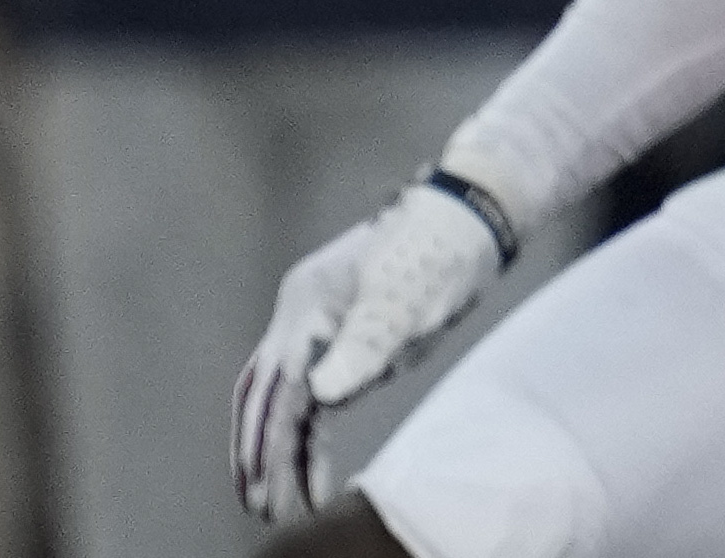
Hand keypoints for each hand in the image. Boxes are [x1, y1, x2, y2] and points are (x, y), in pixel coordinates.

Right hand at [233, 172, 516, 520]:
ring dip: (277, 450)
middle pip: (265, 394)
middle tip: (260, 506)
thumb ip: (364, 346)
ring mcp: (315, 329)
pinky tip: (312, 475)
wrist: (466, 219)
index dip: (269, 439)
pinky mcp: (337, 342)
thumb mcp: (405, 303)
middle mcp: (299, 316)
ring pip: (281, 400)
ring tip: (276, 503)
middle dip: (258, 452)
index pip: (278, 384)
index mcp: (306, 304)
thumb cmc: (436, 254)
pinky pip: (310, 397)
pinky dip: (307, 436)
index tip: (266, 487)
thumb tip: (320, 395)